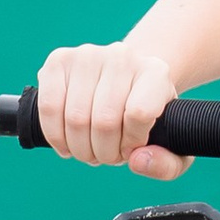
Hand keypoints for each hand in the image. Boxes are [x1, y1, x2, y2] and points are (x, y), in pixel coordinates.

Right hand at [37, 39, 185, 175]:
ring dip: (79, 148)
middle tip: (107, 155)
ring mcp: (88, 55)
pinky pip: (48, 107)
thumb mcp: (171, 142)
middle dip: (103, 152)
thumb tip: (137, 161)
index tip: (131, 148)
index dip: (131, 143)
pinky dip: (55, 135)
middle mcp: (122, 56)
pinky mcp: (59, 60)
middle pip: (104, 121)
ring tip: (90, 148)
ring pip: (75, 118)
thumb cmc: (148, 116)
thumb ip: (167, 164)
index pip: (139, 113)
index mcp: (156, 72)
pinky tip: (67, 143)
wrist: (125, 81)